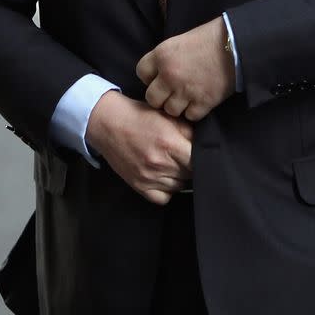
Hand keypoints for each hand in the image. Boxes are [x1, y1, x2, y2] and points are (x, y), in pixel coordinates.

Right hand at [85, 90, 192, 204]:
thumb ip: (189, 131)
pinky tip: (166, 177)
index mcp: (170, 143)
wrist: (109, 123)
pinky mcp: (139, 186)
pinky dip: (168, 190)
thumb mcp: (168, 116)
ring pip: (179, 186)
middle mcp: (160, 163)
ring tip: (175, 163)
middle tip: (186, 155)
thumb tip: (205, 143)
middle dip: (192, 165)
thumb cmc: (139, 116)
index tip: (202, 153)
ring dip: (181, 177)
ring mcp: (149, 177)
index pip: (199, 160)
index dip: (203, 156)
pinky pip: (164, 198)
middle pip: (191, 174)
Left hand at [136, 17, 235, 121]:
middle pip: (152, 98)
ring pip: (170, 110)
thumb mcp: (181, 40)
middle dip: (161, 96)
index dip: (150, 76)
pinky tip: (200, 101)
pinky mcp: (203, 102)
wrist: (238, 44)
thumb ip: (167, 58)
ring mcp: (185, 91)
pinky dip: (194, 111)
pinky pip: (190, 116)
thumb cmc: (211, 37)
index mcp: (162, 55)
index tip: (159, 76)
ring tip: (187, 97)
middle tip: (172, 91)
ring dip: (178, 105)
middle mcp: (169, 75)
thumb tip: (159, 72)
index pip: (141, 73)